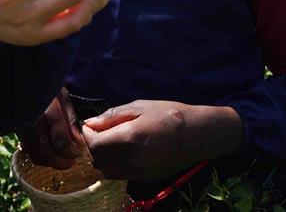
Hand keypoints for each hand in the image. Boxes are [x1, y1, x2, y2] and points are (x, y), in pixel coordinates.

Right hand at [18, 88, 83, 168]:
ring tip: (62, 159)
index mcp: (49, 114)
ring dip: (51, 162)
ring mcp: (23, 130)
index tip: (79, 150)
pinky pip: (29, 152)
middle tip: (72, 161)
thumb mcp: (62, 96)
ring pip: (37, 156)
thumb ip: (71, 119)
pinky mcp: (17, 132)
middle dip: (63, 162)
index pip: (62, 143)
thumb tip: (78, 141)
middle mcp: (34, 125)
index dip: (72, 152)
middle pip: (49, 155)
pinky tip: (48, 153)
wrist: (19, 80)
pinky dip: (40, 157)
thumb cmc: (45, 86)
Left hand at [81, 100, 242, 182]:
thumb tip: (89, 123)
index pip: (94, 145)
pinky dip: (115, 165)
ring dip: (102, 158)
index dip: (86, 136)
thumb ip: (111, 116)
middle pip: (98, 161)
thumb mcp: (139, 106)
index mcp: (130, 138)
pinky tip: (123, 150)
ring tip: (110, 141)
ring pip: (107, 172)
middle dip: (92, 146)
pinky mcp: (147, 179)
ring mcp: (140, 173)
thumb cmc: (169, 114)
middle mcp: (133, 160)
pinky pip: (121, 175)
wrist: (199, 134)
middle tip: (98, 132)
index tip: (89, 126)